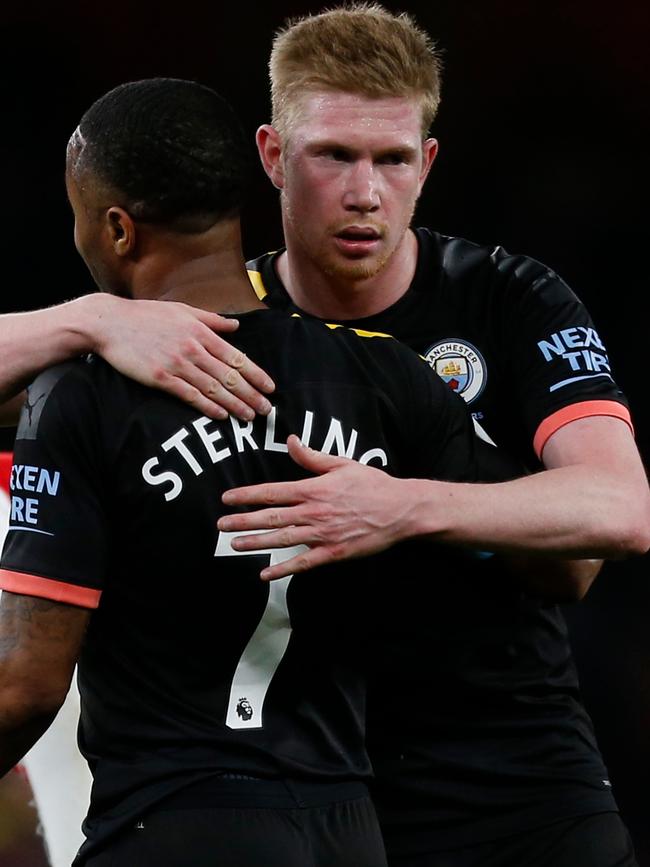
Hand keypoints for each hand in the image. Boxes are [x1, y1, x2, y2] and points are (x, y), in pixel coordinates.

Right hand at [94, 297, 274, 419]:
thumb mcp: (182, 310)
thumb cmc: (146, 315)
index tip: (270, 387)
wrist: (109, 323)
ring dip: (234, 404)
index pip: (236, 357)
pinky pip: (189, 395)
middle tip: (267, 409)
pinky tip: (221, 415)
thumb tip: (236, 326)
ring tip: (249, 416)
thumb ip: (211, 319)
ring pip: (213, 388)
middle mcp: (193, 348)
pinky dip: (207, 406)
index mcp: (201, 332)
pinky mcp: (160, 378)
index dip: (256, 374)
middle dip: (251, 394)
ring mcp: (177, 364)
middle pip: (229, 376)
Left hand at [218, 435, 411, 578]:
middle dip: (243, 520)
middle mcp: (314, 512)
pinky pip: (303, 563)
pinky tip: (265, 574)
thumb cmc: (372, 485)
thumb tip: (290, 441)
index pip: (272, 492)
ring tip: (235, 545)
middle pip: (271, 517)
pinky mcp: (333, 553)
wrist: (401, 510)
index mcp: (314, 489)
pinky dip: (283, 569)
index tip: (227, 499)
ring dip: (256, 543)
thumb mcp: (342, 464)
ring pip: (282, 539)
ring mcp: (323, 535)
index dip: (247, 496)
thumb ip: (312, 457)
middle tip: (221, 525)